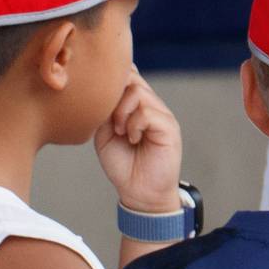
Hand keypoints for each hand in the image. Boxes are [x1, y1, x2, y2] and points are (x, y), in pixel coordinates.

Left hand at [94, 74, 182, 216]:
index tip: (99, 98)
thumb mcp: (105, 133)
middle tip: (109, 120)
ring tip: (121, 132)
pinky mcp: (169, 128)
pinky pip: (148, 112)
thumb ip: (105, 110)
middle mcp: (152, 105)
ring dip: (122, 112)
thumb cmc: (123, 165)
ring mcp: (162, 115)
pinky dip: (134, 125)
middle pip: (131, 77)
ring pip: (138, 92)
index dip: (112, 79)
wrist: (139, 192)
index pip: (128, 75)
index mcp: (137, 105)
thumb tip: (102, 91)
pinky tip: (133, 139)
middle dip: (113, 96)